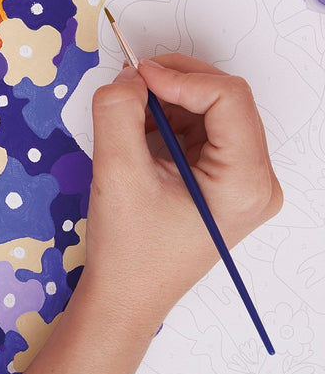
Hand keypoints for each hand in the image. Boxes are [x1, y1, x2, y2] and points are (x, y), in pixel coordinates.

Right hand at [81, 53, 282, 332]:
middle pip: (224, 99)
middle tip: (128, 84)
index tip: (136, 77)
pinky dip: (165, 117)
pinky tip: (137, 133)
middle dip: (173, 83)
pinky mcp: (220, 178)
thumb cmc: (129, 249)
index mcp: (245, 183)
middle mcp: (255, 179)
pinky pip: (199, 127)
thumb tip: (128, 77)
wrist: (126, 296)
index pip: (228, 99)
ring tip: (127, 117)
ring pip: (209, 108)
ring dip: (166, 100)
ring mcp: (241, 179)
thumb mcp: (116, 173)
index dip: (181, 77)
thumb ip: (117, 113)